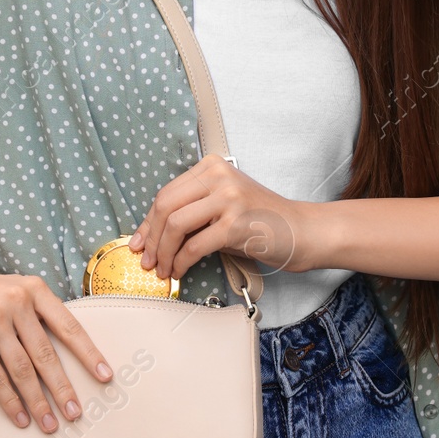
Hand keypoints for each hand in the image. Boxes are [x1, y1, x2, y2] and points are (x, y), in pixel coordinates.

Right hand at [0, 256, 114, 432]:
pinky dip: (10, 401)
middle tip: (76, 413)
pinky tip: (20, 417)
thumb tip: (57, 357)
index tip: (105, 376)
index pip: (69, 325)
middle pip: (47, 354)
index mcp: (32, 288)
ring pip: (23, 370)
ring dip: (38, 402)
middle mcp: (16, 301)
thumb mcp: (8, 290)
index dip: (88, 353)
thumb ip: (31, 314)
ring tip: (49, 424)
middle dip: (63, 388)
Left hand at [128, 153, 310, 280]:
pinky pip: (195, 246)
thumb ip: (191, 210)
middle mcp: (218, 175)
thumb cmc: (257, 221)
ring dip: (163, 253)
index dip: (147, 222)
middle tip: (147, 261)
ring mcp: (228, 198)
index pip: (166, 193)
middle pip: (166, 206)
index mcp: (211, 166)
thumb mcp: (221, 204)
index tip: (139, 242)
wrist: (299, 231)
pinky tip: (179, 271)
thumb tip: (150, 235)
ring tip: (162, 269)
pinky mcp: (235, 223)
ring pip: (176, 225)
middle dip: (151, 238)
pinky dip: (181, 262)